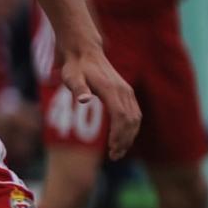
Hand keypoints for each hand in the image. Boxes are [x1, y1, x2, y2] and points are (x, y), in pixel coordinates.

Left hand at [59, 43, 142, 159]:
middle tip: (113, 156)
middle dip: (124, 140)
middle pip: (130, 120)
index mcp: (111, 89)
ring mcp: (127, 91)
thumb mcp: (71, 77)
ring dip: (129, 136)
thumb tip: (84, 101)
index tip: (111, 149)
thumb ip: (78, 89)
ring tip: (117, 151)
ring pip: (136, 118)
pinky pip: (135, 113)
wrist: (85, 51)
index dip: (118, 134)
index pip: (120, 116)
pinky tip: (122, 139)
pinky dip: (131, 128)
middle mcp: (123, 90)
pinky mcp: (127, 92)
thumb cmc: (75, 67)